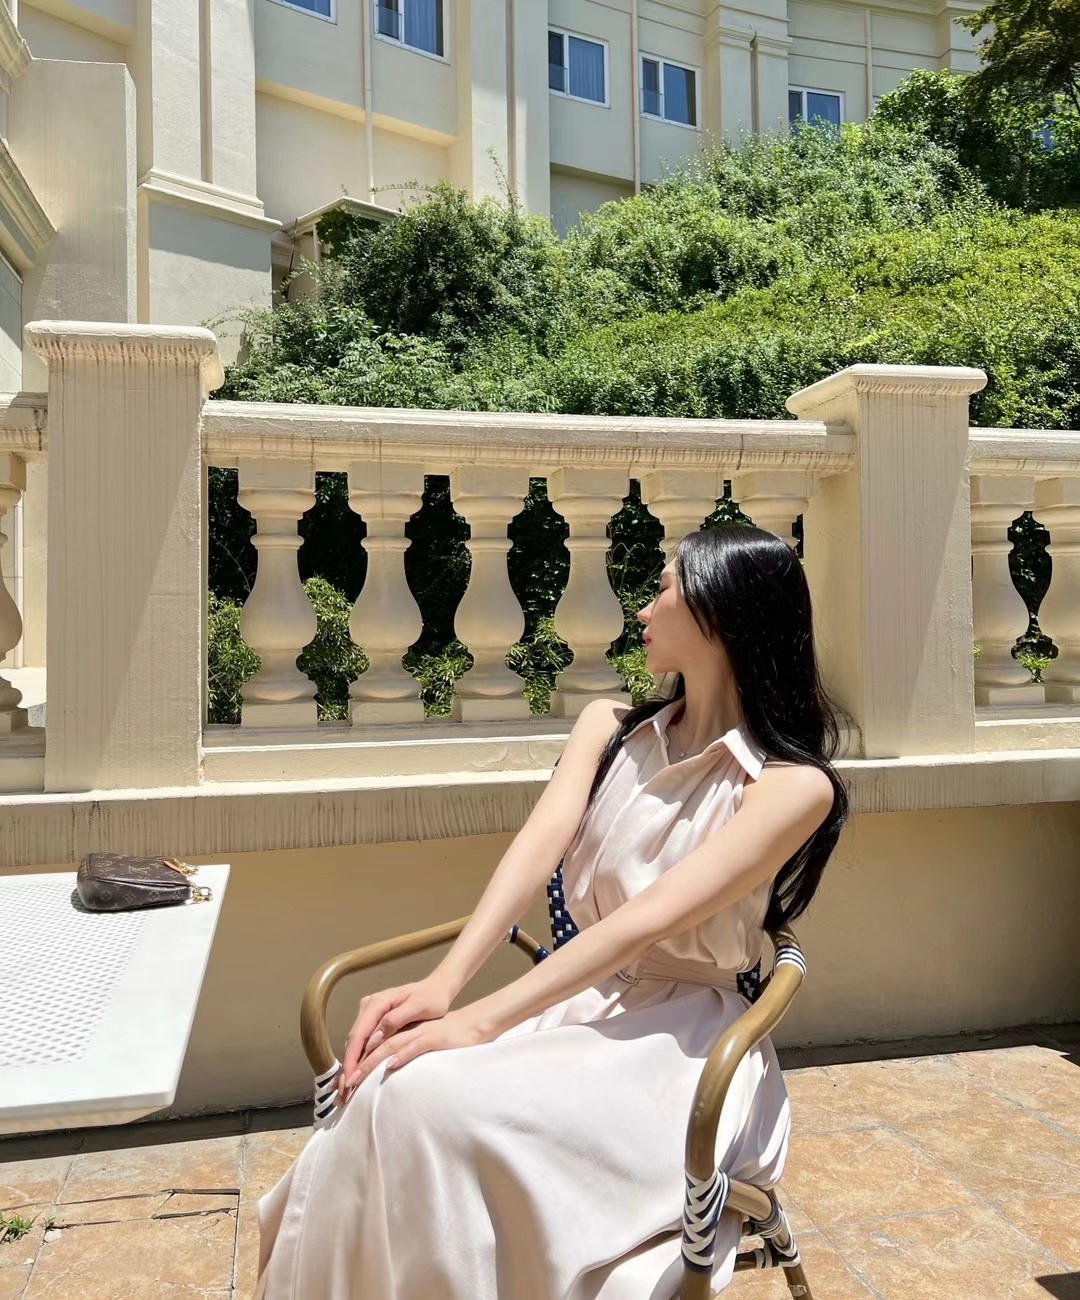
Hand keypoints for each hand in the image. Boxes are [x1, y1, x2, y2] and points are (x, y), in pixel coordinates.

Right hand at [338, 977, 453, 1101]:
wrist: (438, 988)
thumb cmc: (432, 998)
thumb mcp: (418, 1007)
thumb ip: (395, 1020)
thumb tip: (373, 1038)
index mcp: (378, 1003)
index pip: (359, 1034)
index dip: (352, 1059)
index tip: (349, 1080)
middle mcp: (369, 1005)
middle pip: (353, 1040)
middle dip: (348, 1066)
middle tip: (344, 1091)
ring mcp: (370, 1011)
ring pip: (356, 1042)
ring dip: (351, 1064)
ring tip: (347, 1088)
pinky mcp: (374, 1019)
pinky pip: (363, 1041)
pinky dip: (358, 1058)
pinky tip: (357, 1073)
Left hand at [338, 1005, 496, 1101]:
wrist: (472, 1023)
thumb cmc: (445, 1037)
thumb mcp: (418, 1044)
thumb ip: (399, 1051)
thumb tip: (382, 1069)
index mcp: (398, 1031)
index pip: (370, 1047)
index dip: (353, 1067)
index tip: (340, 1088)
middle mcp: (404, 1029)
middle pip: (373, 1047)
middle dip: (355, 1068)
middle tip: (341, 1090)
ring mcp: (418, 1032)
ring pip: (389, 1046)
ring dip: (370, 1063)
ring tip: (355, 1079)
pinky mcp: (434, 1037)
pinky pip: (414, 1045)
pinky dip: (402, 1055)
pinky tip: (390, 1066)